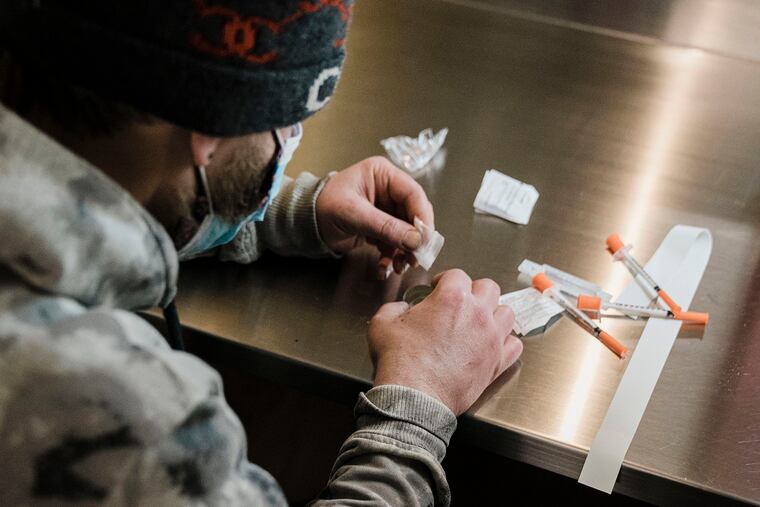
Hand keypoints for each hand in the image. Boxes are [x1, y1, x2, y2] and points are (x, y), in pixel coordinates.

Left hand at [316, 156, 433, 275]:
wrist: (305, 223)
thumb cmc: (323, 207)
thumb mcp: (354, 214)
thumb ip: (386, 227)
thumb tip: (415, 240)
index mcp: (383, 175)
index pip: (413, 194)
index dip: (422, 217)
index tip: (425, 239)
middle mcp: (388, 190)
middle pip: (414, 215)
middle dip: (415, 239)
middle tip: (417, 257)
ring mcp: (386, 209)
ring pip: (407, 232)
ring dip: (405, 251)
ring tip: (401, 266)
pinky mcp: (381, 227)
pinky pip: (395, 243)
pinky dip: (392, 257)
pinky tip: (386, 268)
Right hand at [368, 269, 522, 414]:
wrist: (414, 395)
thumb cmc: (400, 360)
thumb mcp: (383, 323)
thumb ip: (395, 307)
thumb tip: (402, 308)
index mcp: (452, 297)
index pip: (457, 275)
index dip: (445, 279)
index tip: (438, 288)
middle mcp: (477, 313)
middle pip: (488, 287)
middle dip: (474, 291)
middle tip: (461, 302)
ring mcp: (491, 337)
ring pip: (507, 312)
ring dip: (494, 314)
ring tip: (480, 322)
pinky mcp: (498, 361)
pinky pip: (514, 344)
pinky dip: (505, 342)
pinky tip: (492, 345)